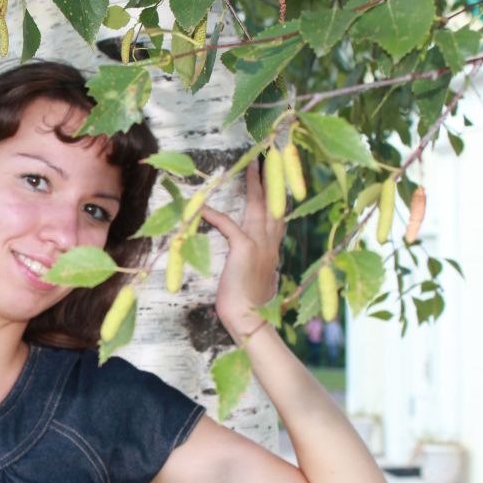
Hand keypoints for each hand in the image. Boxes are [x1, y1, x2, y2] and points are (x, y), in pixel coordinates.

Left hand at [201, 159, 286, 340]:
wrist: (249, 318)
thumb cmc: (249, 305)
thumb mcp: (256, 280)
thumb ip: (256, 266)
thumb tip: (252, 263)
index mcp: (273, 251)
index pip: (277, 218)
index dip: (276, 200)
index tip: (275, 185)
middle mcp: (271, 244)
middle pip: (272, 205)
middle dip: (269, 182)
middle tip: (265, 163)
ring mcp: (260, 245)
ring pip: (258, 207)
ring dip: (253, 186)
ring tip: (249, 168)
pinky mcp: (244, 249)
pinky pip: (229, 224)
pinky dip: (216, 214)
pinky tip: (205, 207)